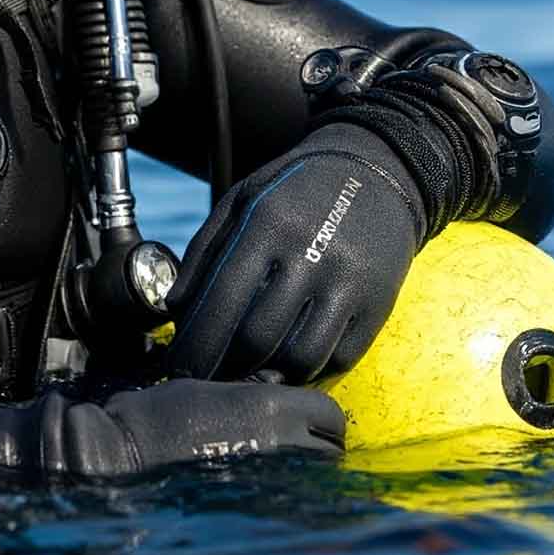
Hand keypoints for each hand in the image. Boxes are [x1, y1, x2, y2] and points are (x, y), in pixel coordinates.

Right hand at [0, 379, 344, 476]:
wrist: (121, 458)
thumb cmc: (158, 414)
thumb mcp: (209, 385)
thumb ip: (256, 393)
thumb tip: (285, 397)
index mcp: (270, 409)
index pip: (332, 415)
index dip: (320, 416)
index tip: (306, 417)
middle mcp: (281, 448)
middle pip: (332, 454)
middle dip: (318, 449)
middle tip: (295, 445)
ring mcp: (270, 485)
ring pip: (316, 485)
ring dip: (304, 477)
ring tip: (279, 470)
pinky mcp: (254, 513)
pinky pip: (290, 509)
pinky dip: (285, 502)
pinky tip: (262, 491)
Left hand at [165, 123, 424, 383]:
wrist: (373, 173)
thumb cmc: (293, 190)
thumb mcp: (241, 199)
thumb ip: (204, 251)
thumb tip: (175, 310)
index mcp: (267, 224)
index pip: (222, 300)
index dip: (196, 344)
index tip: (177, 368)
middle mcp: (309, 254)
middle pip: (258, 337)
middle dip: (225, 368)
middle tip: (206, 381)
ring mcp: (348, 282)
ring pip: (301, 357)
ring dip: (268, 379)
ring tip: (244, 379)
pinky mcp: (378, 305)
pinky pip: (340, 359)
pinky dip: (309, 373)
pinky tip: (286, 368)